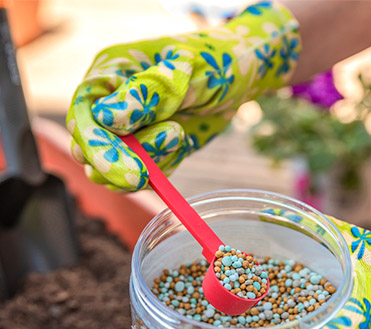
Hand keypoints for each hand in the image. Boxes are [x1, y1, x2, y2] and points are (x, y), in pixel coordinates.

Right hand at [66, 1, 300, 190]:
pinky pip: (144, 176)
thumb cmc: (213, 61)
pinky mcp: (149, 151)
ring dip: (147, 165)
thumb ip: (146, 93)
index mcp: (109, 75)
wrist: (238, 77)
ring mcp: (129, 131)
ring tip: (179, 135)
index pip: (82, 115)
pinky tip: (182, 143)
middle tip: (158, 159)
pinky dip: (163, 169)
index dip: (99, 146)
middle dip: (121, 164)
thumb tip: (104, 118)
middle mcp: (111, 105)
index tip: (132, 170)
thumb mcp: (185, 70)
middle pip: (89, 150)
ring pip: (114, 170)